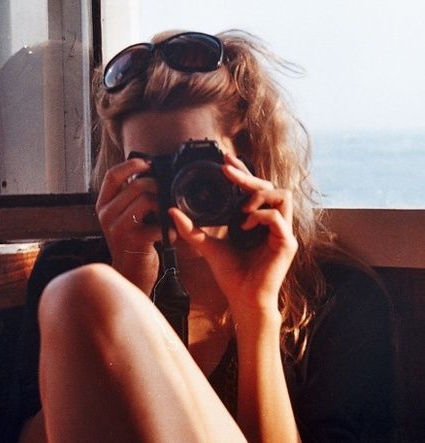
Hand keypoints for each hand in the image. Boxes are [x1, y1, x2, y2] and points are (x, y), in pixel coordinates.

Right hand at [96, 158, 164, 294]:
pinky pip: (158, 225)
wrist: (131, 274)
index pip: (112, 175)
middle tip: (167, 196)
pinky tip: (170, 236)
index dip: (132, 164)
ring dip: (164, 206)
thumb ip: (131, 195)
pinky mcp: (132, 241)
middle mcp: (106, 214)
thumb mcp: (125, 215)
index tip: (149, 163)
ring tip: (168, 217)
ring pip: (147, 200)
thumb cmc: (134, 240)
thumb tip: (152, 170)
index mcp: (103, 204)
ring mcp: (117, 228)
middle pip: (137, 185)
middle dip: (158, 187)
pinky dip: (170, 230)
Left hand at [169, 153, 297, 321]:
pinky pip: (278, 218)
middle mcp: (273, 221)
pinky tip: (245, 224)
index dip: (243, 170)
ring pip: (282, 195)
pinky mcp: (287, 243)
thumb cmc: (232, 274)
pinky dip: (261, 216)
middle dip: (248, 176)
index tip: (226, 159)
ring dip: (259, 195)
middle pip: (269, 185)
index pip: (256, 187)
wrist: (243, 299)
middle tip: (227, 171)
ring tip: (242, 207)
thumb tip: (173, 211)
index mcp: (258, 218)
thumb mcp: (207, 246)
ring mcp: (283, 231)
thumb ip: (192, 229)